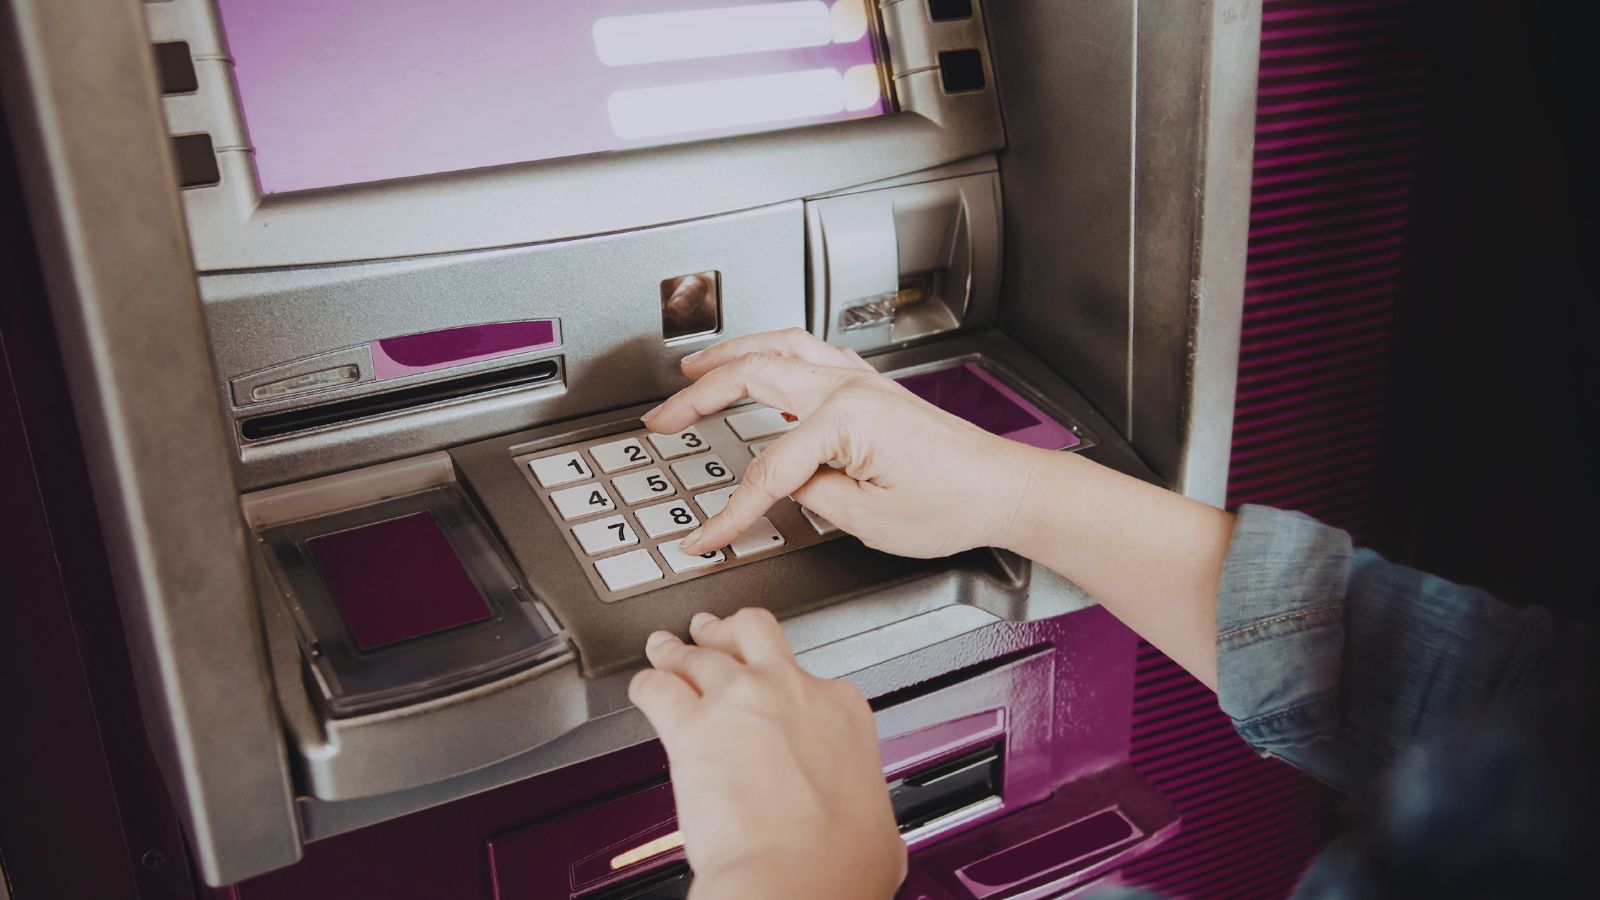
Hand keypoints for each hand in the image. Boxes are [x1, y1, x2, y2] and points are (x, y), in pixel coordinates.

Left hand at [629, 609, 905, 899]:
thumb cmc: (837, 862)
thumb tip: (863, 823)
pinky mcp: (690, 726)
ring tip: (663, 650)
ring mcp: (737, 701)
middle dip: (726, 629)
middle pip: (751, 631)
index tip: (776, 696)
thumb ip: (859, 800)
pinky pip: (656, 688)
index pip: (808, 676)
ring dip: (675, 651)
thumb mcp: (875, 817)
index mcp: (840, 709)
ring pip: (696, 654)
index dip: (786, 686)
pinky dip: (644, 686)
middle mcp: (788, 690)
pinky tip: (642, 689)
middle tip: (710, 630)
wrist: (796, 877)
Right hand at [642, 328, 1038, 557]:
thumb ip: (814, 496)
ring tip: (693, 369)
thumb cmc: (955, 504)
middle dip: (698, 396)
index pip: (766, 469)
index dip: (729, 511)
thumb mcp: (871, 521)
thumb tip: (786, 485)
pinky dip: (772, 352)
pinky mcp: (872, 387)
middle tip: (662, 418)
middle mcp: (850, 388)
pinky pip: (808, 353)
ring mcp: (861, 380)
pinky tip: (759, 363)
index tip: (704, 538)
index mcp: (845, 420)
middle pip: (754, 377)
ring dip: (731, 355)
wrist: (1005, 489)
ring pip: (780, 348)